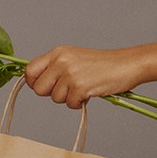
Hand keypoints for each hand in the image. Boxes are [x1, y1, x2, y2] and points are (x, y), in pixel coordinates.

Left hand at [25, 45, 146, 108]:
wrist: (126, 65)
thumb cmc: (101, 65)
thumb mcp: (73, 58)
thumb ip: (54, 68)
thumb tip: (35, 83)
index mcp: (57, 52)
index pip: (30, 70)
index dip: (33, 83)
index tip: (44, 87)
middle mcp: (61, 61)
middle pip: (38, 89)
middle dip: (51, 94)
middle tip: (67, 89)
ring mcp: (70, 74)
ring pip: (55, 99)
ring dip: (68, 99)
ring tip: (82, 88)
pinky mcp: (80, 87)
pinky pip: (70, 104)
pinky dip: (79, 103)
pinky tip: (89, 93)